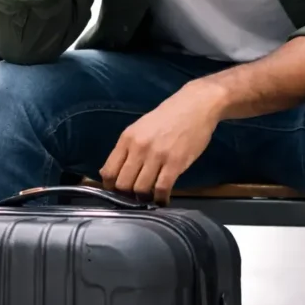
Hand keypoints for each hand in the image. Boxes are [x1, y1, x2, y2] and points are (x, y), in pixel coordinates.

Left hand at [99, 84, 224, 203]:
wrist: (196, 105)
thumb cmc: (169, 116)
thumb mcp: (141, 127)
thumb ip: (127, 148)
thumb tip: (113, 172)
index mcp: (127, 138)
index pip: (108, 172)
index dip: (110, 187)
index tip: (117, 193)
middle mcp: (138, 148)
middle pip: (123, 184)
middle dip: (127, 196)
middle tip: (134, 198)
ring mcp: (157, 156)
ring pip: (140, 189)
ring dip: (144, 199)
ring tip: (149, 198)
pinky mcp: (175, 163)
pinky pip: (161, 189)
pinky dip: (160, 199)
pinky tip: (163, 199)